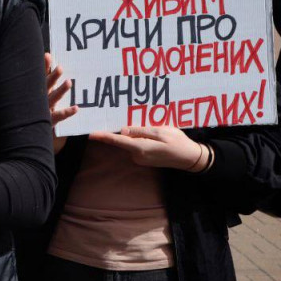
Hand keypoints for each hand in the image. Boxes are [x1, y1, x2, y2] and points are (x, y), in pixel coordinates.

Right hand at [45, 53, 76, 152]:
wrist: (28, 133)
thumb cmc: (36, 109)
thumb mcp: (39, 93)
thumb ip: (43, 77)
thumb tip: (47, 56)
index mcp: (37, 91)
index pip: (40, 77)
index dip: (44, 67)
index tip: (48, 55)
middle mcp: (39, 99)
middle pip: (46, 86)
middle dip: (52, 77)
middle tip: (60, 68)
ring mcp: (44, 110)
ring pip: (53, 99)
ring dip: (61, 91)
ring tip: (69, 82)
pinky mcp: (50, 121)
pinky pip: (59, 116)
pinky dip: (67, 112)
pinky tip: (76, 108)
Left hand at [88, 126, 207, 170]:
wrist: (189, 158)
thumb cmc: (177, 142)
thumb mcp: (160, 131)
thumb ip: (140, 130)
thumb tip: (123, 131)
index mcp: (140, 148)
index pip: (117, 141)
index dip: (103, 137)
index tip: (90, 134)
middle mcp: (137, 156)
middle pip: (124, 140)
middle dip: (125, 130)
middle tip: (136, 121)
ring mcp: (141, 159)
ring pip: (131, 142)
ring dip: (136, 134)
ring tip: (154, 130)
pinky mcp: (144, 158)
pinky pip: (137, 145)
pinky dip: (140, 139)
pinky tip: (153, 135)